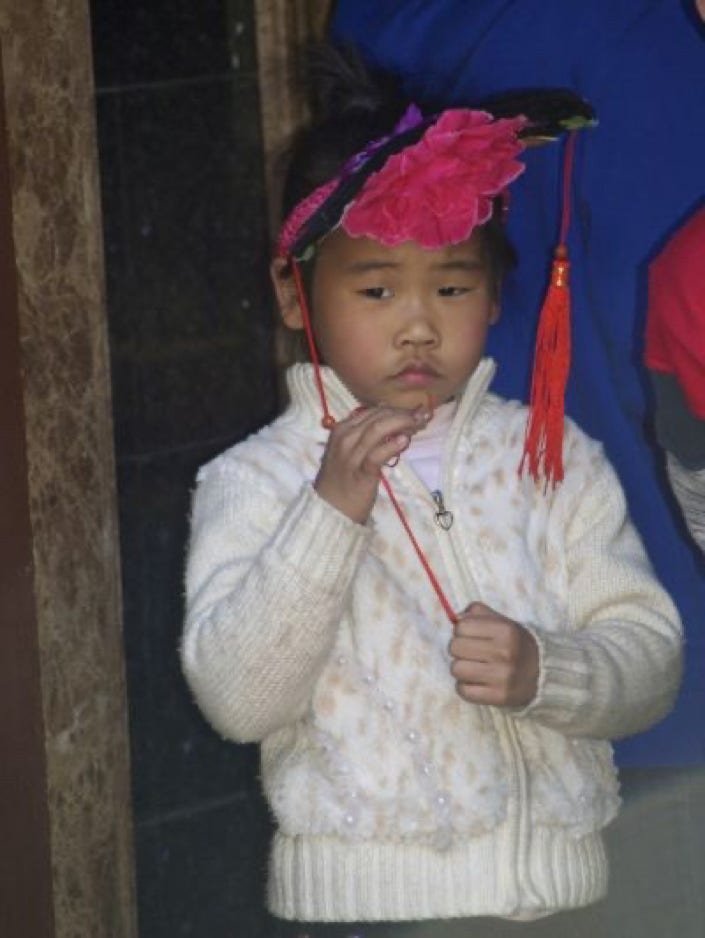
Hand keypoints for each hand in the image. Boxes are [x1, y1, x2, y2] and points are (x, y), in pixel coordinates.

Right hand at [314, 405, 429, 523]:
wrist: (330, 509)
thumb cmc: (343, 480)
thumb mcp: (349, 451)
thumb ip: (366, 436)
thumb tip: (392, 420)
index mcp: (342, 429)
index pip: (372, 411)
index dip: (396, 408)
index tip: (415, 411)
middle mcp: (345, 438)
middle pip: (377, 417)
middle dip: (403, 413)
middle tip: (424, 415)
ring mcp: (351, 455)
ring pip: (378, 429)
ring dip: (402, 423)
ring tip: (420, 423)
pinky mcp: (361, 473)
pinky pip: (377, 455)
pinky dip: (392, 446)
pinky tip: (405, 441)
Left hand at [449, 602, 538, 707]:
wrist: (543, 675)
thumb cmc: (515, 644)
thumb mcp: (503, 621)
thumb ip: (478, 613)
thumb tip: (456, 618)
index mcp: (506, 630)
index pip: (461, 627)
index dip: (462, 631)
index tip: (471, 637)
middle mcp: (505, 653)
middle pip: (455, 647)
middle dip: (460, 650)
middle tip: (471, 654)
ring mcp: (503, 677)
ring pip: (456, 669)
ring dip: (461, 669)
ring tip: (474, 668)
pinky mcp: (500, 697)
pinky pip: (463, 691)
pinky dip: (465, 687)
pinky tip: (477, 682)